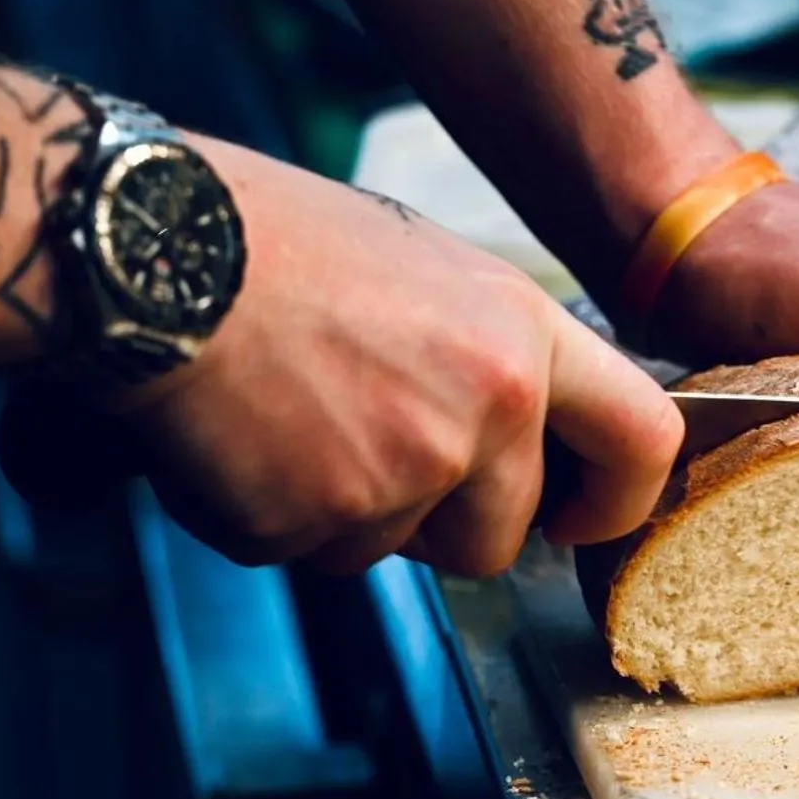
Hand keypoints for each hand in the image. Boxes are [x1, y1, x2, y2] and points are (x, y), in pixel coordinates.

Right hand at [19, 142, 682, 575]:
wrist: (156, 250)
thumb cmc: (282, 243)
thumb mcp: (435, 273)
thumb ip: (496, 358)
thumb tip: (523, 432)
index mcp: (526, 337)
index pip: (643, 439)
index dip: (621, 498)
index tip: (583, 517)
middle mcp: (486, 409)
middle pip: (501, 536)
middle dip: (445, 523)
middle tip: (372, 449)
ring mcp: (403, 472)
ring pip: (397, 551)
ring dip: (352, 516)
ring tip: (298, 418)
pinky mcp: (314, 521)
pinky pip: (309, 555)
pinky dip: (273, 516)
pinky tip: (246, 438)